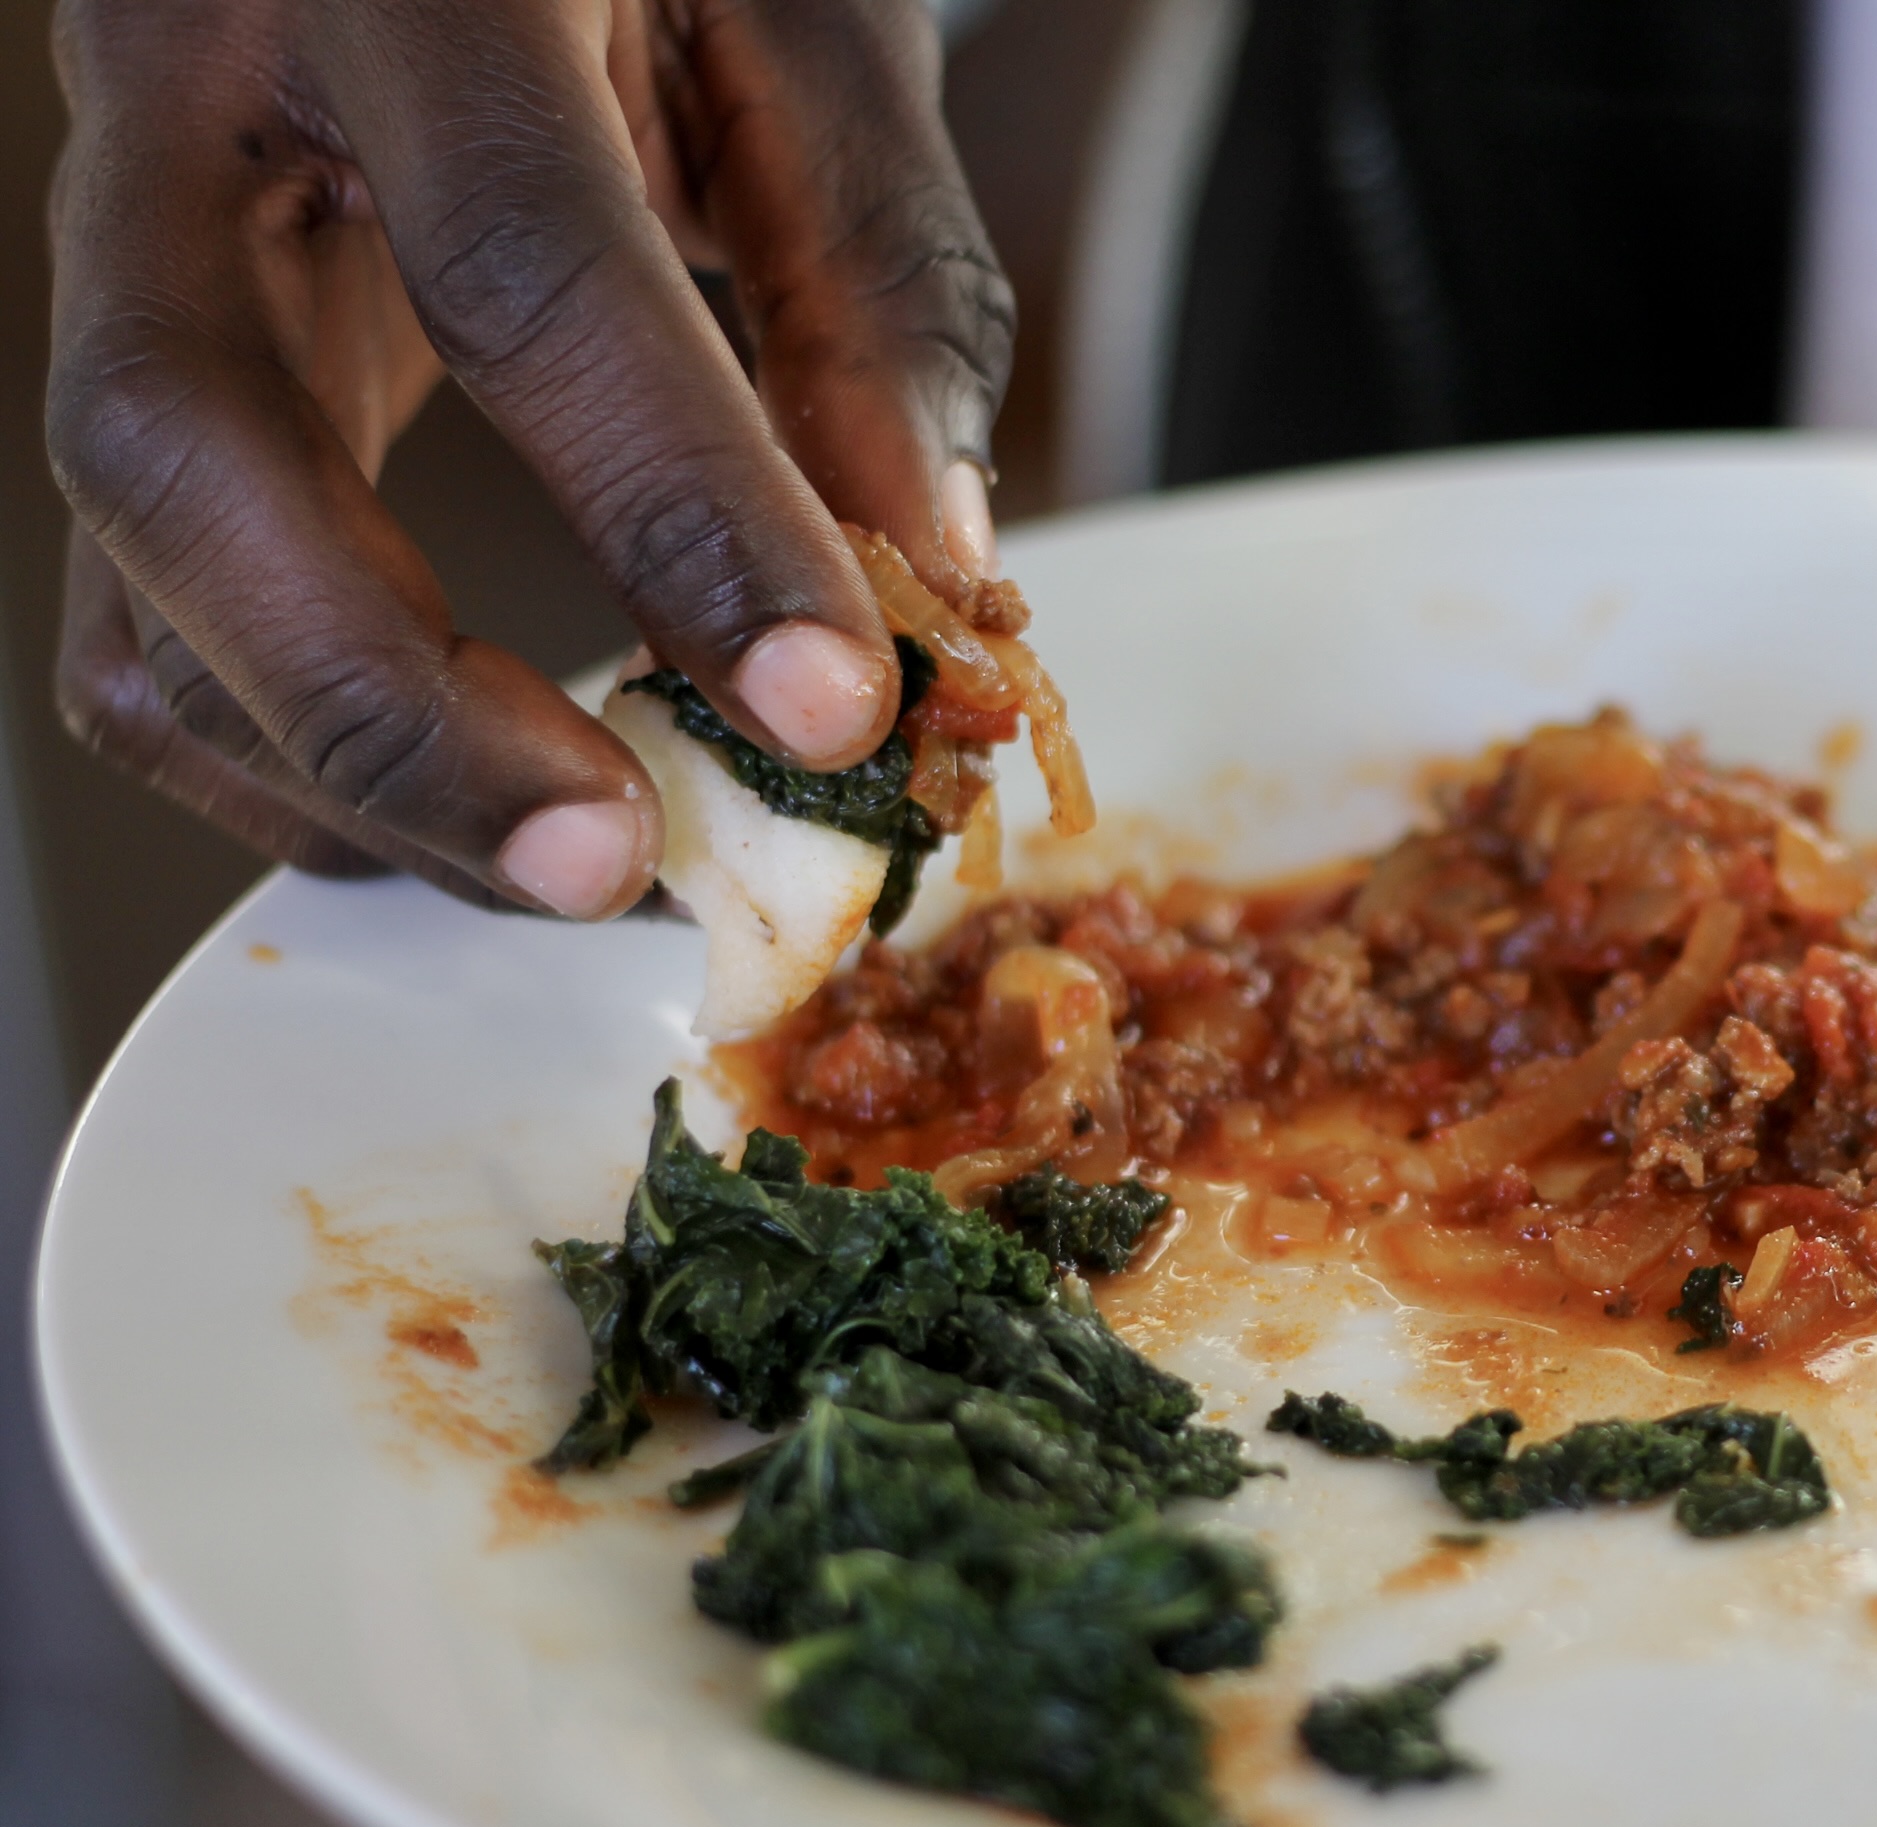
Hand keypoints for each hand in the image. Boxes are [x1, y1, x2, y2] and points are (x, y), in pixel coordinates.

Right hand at [46, 0, 1013, 916]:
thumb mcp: (804, 19)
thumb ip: (873, 275)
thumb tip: (926, 565)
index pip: (520, 259)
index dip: (675, 506)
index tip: (826, 701)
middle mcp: (198, 81)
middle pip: (192, 443)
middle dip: (405, 710)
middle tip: (612, 862)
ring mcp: (125, 217)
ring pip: (135, 552)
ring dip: (347, 767)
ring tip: (573, 867)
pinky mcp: (136, 337)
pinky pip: (135, 596)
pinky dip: (291, 748)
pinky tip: (466, 806)